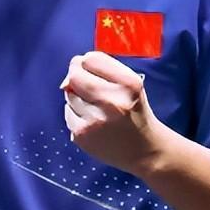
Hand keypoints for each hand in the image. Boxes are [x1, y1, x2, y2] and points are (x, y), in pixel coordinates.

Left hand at [60, 50, 164, 175]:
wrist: (144, 150)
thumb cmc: (134, 111)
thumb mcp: (130, 85)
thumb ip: (101, 72)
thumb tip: (66, 80)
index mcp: (128, 84)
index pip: (91, 59)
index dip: (86, 63)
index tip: (89, 70)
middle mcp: (112, 101)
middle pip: (74, 76)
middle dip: (75, 78)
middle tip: (86, 87)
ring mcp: (95, 120)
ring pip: (70, 95)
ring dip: (78, 98)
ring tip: (97, 109)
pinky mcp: (82, 135)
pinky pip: (68, 113)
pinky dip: (76, 115)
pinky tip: (93, 123)